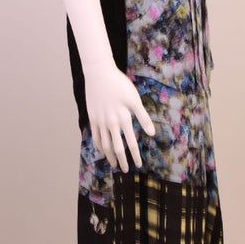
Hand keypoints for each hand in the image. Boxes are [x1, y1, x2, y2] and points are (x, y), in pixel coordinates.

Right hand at [82, 56, 155, 172]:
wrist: (99, 74)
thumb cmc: (120, 85)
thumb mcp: (135, 99)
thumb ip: (143, 117)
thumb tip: (152, 134)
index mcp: (124, 118)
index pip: (131, 143)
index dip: (135, 155)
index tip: (139, 164)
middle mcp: (111, 123)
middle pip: (117, 147)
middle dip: (122, 160)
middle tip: (126, 170)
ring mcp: (100, 121)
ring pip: (105, 144)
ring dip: (110, 156)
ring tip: (114, 164)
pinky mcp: (92, 118)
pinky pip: (95, 136)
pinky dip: (100, 146)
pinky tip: (103, 151)